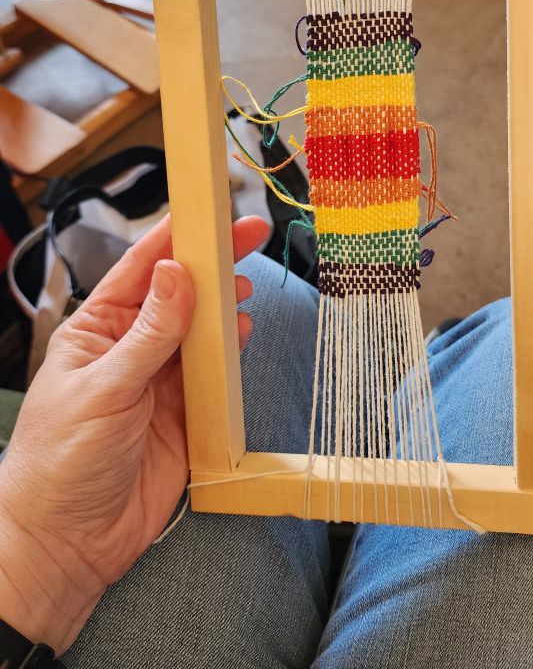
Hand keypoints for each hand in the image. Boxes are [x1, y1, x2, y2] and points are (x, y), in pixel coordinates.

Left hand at [0, 213, 268, 653]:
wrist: (68, 544)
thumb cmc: (58, 463)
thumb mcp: (102, 389)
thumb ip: (148, 333)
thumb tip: (176, 274)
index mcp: (97, 330)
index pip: (141, 269)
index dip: (176, 237)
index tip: (210, 211)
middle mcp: (132, 348)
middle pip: (181, 293)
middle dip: (215, 263)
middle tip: (251, 233)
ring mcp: (161, 380)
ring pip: (203, 329)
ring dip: (226, 306)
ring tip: (246, 288)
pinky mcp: (188, 413)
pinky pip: (217, 372)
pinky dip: (234, 351)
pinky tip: (243, 333)